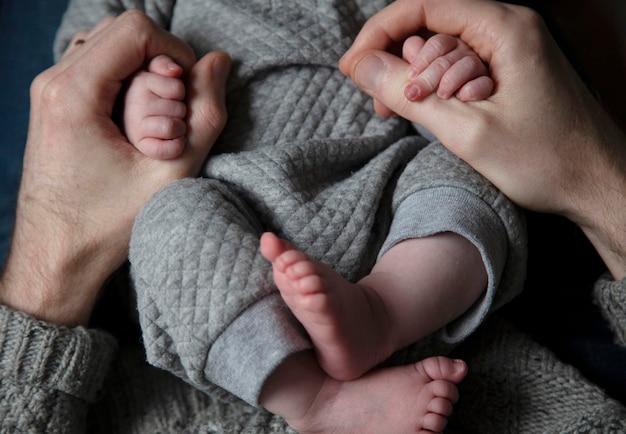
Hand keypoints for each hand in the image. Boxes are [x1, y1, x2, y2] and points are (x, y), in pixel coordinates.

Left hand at [0, 11, 230, 325]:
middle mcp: (53, 81)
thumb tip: (218, 62)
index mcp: (73, 94)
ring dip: (144, 75)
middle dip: (160, 65)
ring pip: (111, 47)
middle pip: (122, 33)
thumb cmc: (107, 223)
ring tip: (155, 122)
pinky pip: (98, 68)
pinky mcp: (54, 103)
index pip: (135, 31)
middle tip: (172, 113)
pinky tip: (136, 125)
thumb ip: (206, 115)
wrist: (56, 255)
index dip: (176, 53)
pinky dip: (127, 84)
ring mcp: (49, 90)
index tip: (188, 93)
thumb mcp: (172, 173)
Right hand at [340, 0, 625, 277]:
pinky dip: (440, 89)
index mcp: (505, 28)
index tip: (354, 66)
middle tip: (381, 103)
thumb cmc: (545, 161)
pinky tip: (433, 112)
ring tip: (408, 112)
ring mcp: (512, 50)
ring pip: (443, 50)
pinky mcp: (510, 71)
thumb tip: (361, 67)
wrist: (596, 186)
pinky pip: (461, 67)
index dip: (380, 33)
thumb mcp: (465, 130)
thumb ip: (408, 94)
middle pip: (432, 27)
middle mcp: (509, 28)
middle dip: (400, 63)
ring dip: (419, 80)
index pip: (424, 6)